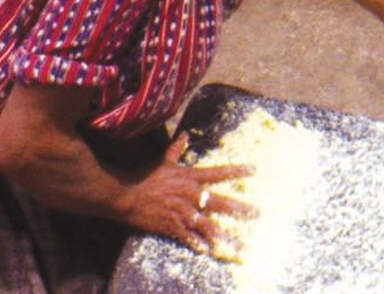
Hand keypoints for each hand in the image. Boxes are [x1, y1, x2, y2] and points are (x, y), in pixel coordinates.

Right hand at [122, 133, 253, 256]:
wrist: (126, 194)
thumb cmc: (145, 175)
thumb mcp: (163, 160)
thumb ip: (177, 148)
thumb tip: (186, 134)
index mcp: (190, 177)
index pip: (218, 173)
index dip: (236, 171)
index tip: (253, 170)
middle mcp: (190, 194)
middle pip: (219, 202)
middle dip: (239, 208)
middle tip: (257, 212)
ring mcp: (182, 211)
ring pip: (208, 225)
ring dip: (224, 235)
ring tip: (238, 243)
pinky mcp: (172, 226)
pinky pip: (188, 237)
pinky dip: (198, 244)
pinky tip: (208, 250)